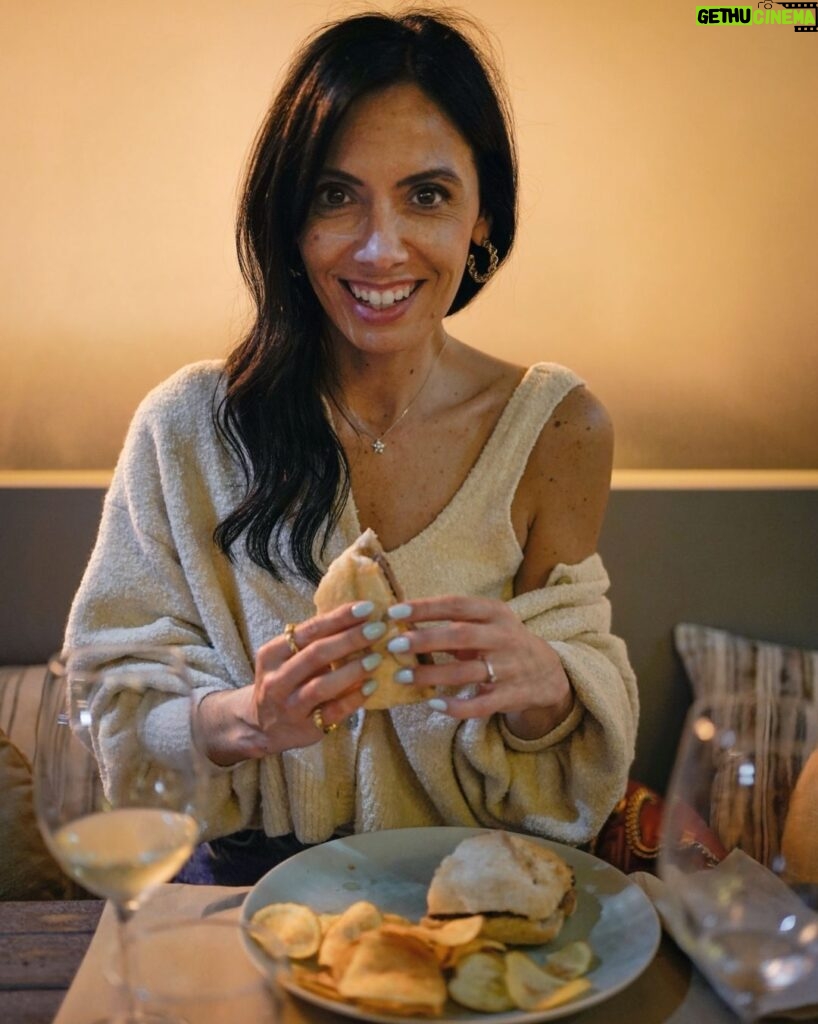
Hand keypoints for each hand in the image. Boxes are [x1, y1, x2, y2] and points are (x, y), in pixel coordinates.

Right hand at [196, 601, 385, 763]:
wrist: (262, 726)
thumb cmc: (285, 681)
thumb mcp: (287, 658)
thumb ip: (314, 641)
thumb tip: (358, 618)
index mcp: (272, 654)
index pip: (309, 630)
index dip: (339, 618)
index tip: (367, 607)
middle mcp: (276, 679)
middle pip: (315, 654)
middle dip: (350, 639)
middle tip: (378, 628)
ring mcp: (289, 706)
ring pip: (321, 685)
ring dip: (352, 670)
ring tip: (376, 658)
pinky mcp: (305, 728)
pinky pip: (333, 711)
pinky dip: (354, 698)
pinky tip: (372, 686)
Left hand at [385, 595, 573, 738]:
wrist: (548, 672)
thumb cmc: (503, 641)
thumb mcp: (488, 623)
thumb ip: (454, 622)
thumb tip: (406, 623)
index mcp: (495, 613)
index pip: (457, 605)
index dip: (426, 607)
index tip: (395, 611)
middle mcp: (503, 637)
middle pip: (460, 636)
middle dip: (424, 640)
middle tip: (393, 645)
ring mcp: (508, 668)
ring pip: (465, 672)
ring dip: (431, 675)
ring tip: (401, 676)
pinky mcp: (510, 696)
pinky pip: (480, 704)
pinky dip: (456, 706)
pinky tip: (433, 704)